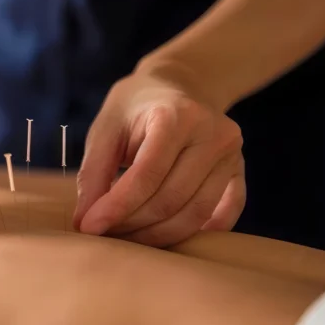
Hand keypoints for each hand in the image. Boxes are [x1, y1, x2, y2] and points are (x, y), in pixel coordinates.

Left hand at [73, 69, 245, 246]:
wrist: (179, 86)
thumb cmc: (135, 109)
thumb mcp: (105, 129)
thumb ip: (94, 173)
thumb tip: (85, 222)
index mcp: (176, 115)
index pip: (146, 174)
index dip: (116, 206)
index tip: (89, 227)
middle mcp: (212, 134)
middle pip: (171, 199)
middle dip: (132, 225)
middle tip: (104, 235)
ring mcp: (232, 154)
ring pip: (196, 213)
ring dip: (157, 236)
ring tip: (126, 238)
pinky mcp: (239, 171)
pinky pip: (225, 215)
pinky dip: (196, 234)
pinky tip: (166, 237)